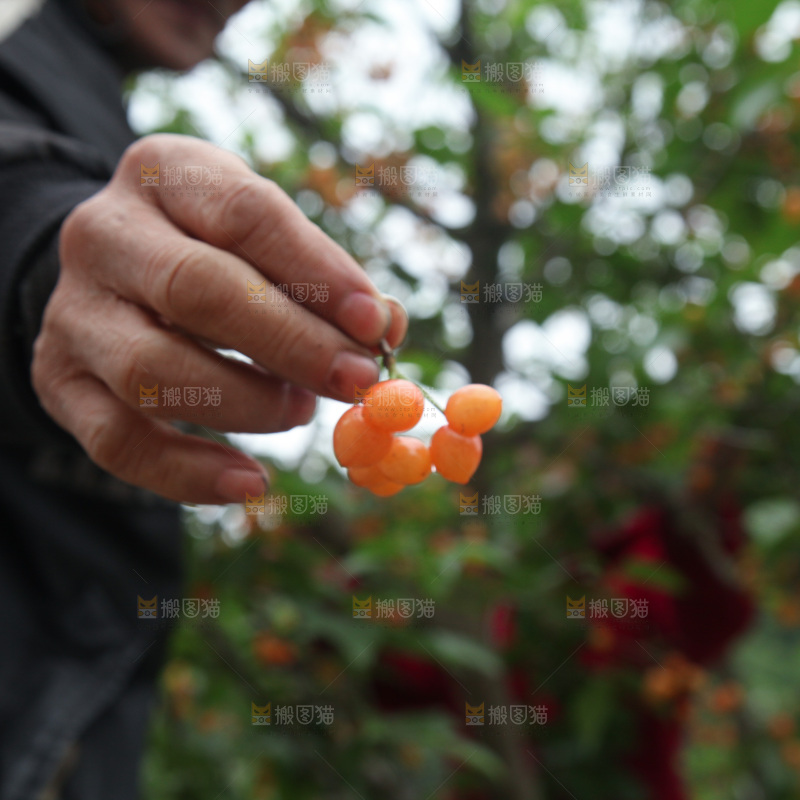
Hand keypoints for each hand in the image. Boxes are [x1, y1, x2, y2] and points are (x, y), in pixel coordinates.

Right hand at [31, 134, 406, 503]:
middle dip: (291, 343)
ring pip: (153, 369)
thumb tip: (385, 328)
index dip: (317, 272)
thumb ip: (324, 279)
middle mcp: (106, 234)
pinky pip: (117, 440)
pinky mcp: (58, 380)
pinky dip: (188, 473)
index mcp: (166, 174)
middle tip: (355, 380)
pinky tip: (250, 483)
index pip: (245, 214)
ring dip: (247, 404)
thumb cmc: (216, 253)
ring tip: (301, 410)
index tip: (375, 324)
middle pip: (197, 289)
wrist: (117, 276)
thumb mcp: (266, 240)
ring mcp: (73, 311)